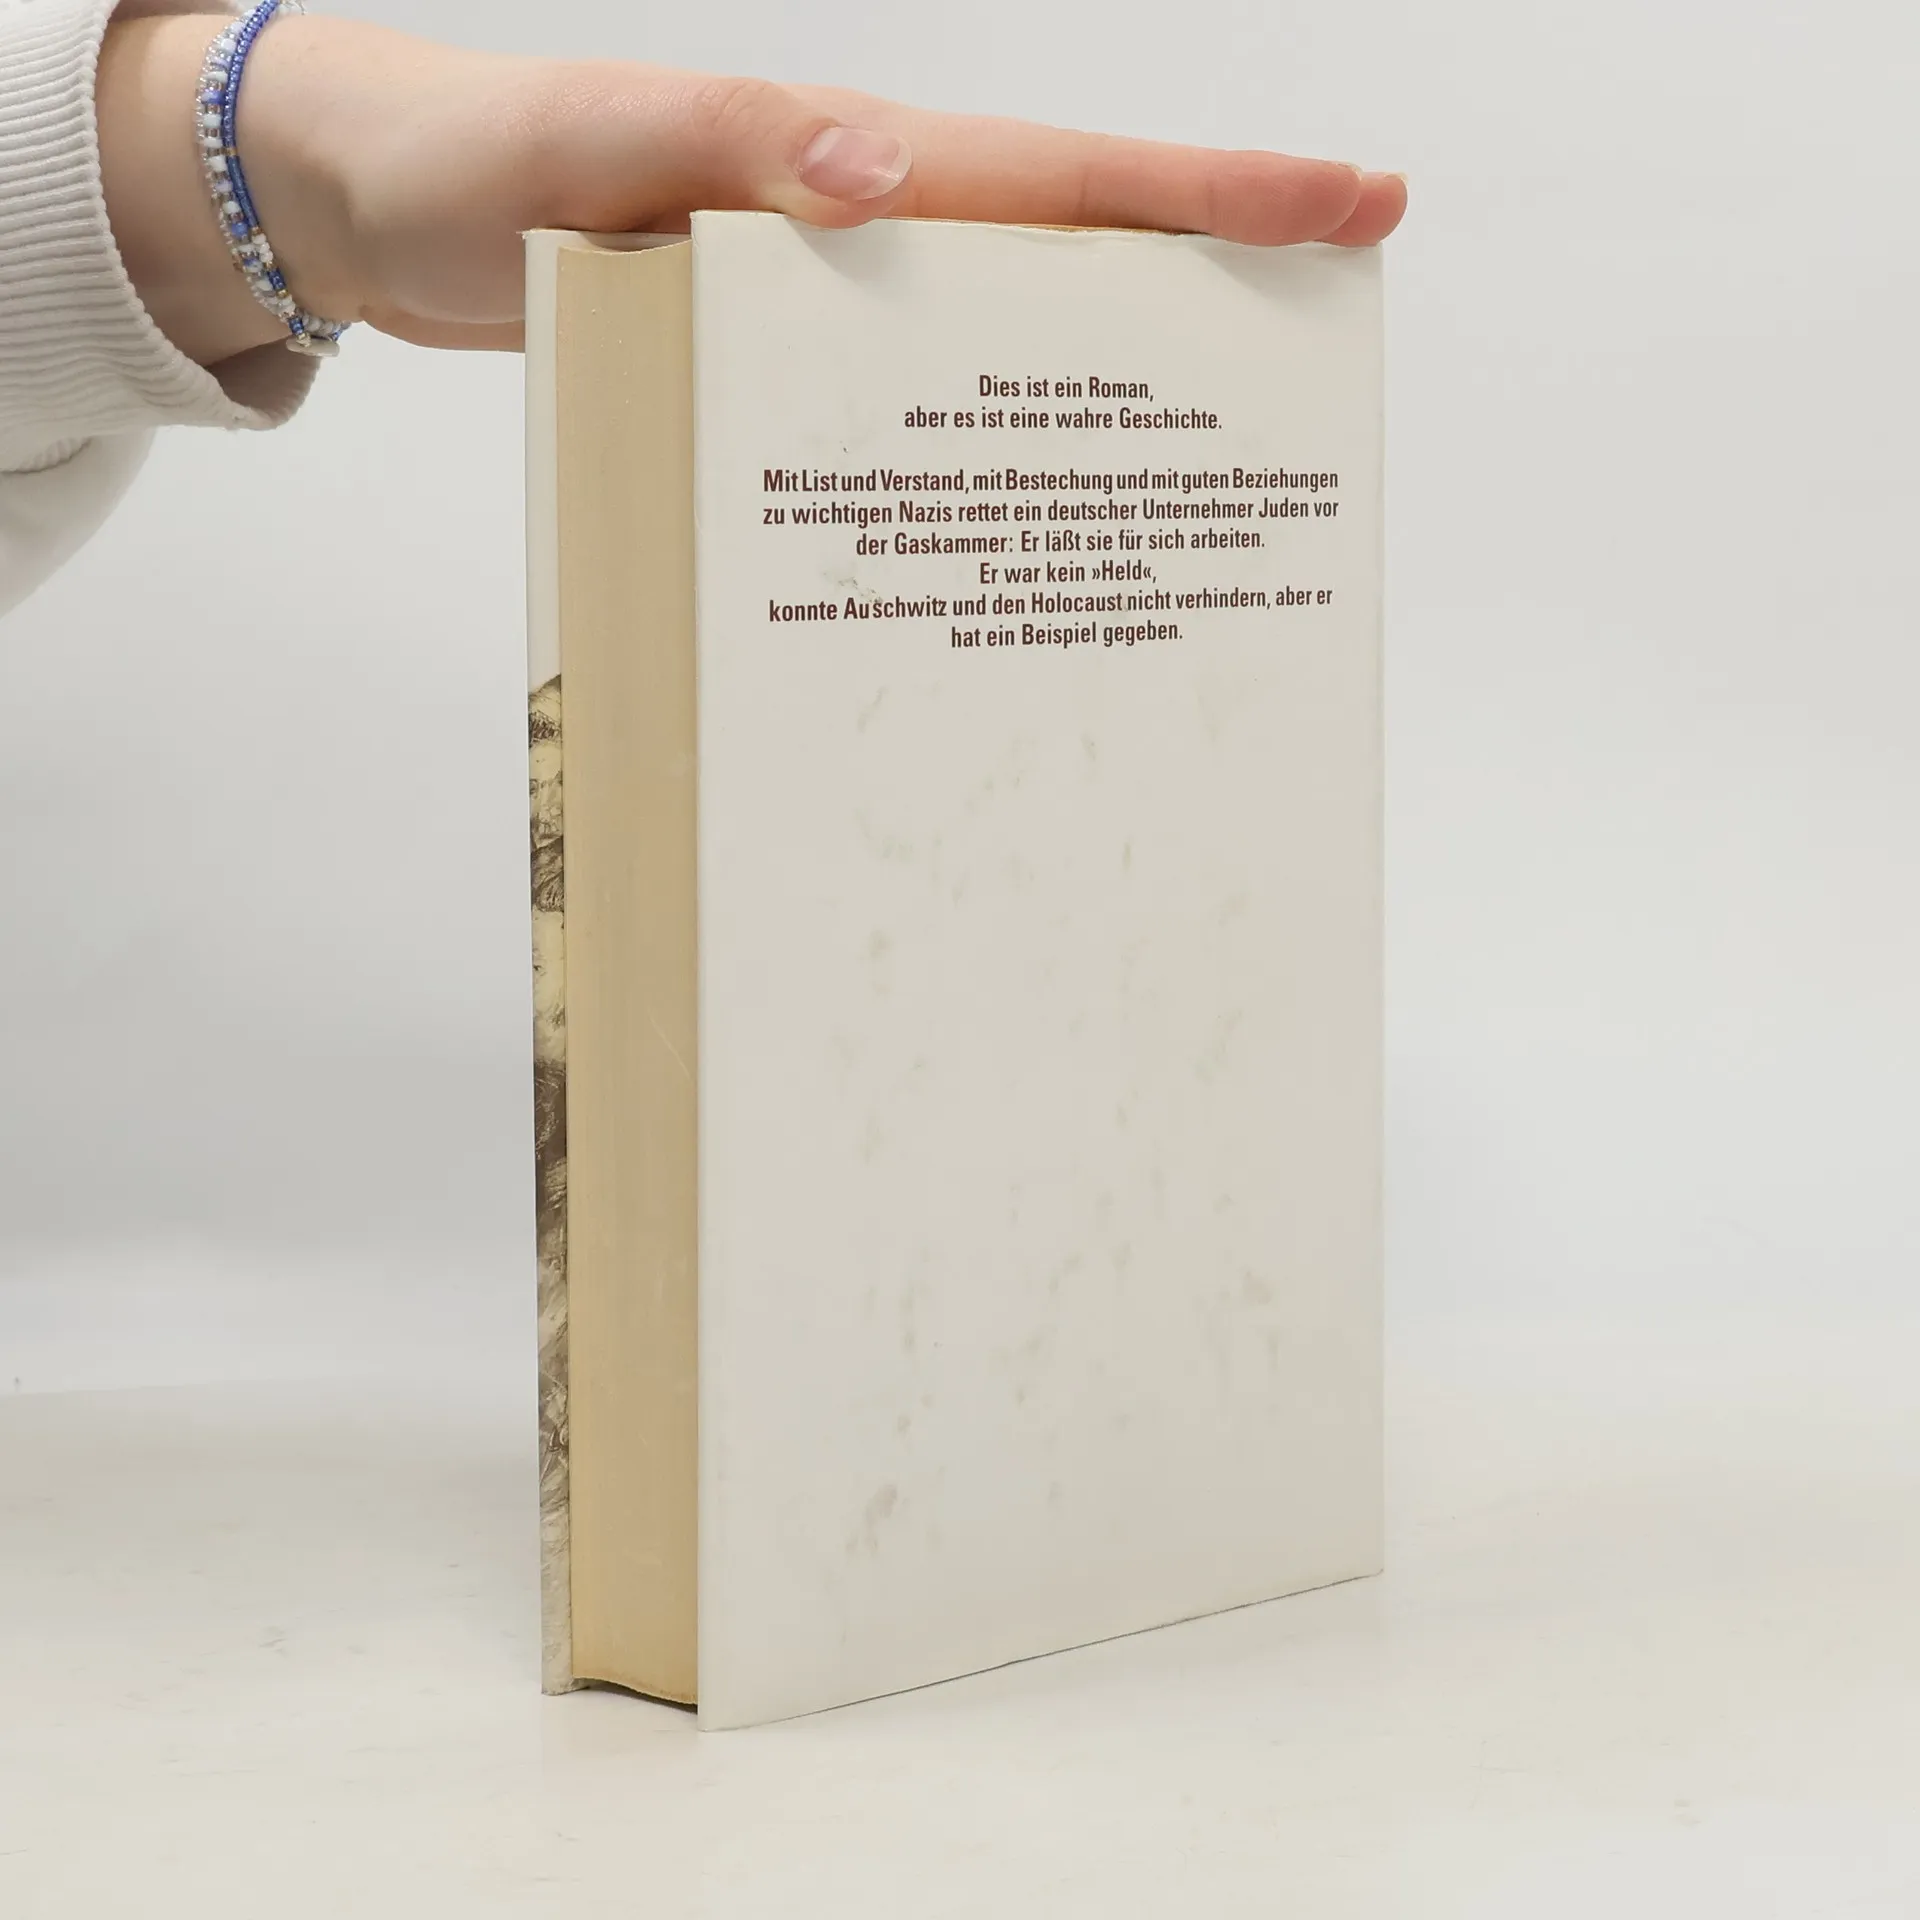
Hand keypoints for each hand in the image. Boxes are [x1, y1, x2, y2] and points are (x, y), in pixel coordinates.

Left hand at [100, 13, 1406, 365]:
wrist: (391, 215)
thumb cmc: (475, 165)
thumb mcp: (588, 147)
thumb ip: (724, 149)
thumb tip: (878, 175)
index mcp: (854, 168)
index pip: (1065, 180)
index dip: (1214, 197)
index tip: (1353, 206)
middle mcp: (869, 236)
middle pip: (1077, 259)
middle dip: (1217, 287)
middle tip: (1337, 335)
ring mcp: (835, 304)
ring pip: (1009, 341)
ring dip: (1115, 382)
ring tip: (1216, 460)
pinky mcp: (786, 369)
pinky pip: (915, 404)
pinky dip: (985, 443)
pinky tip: (1013, 513)